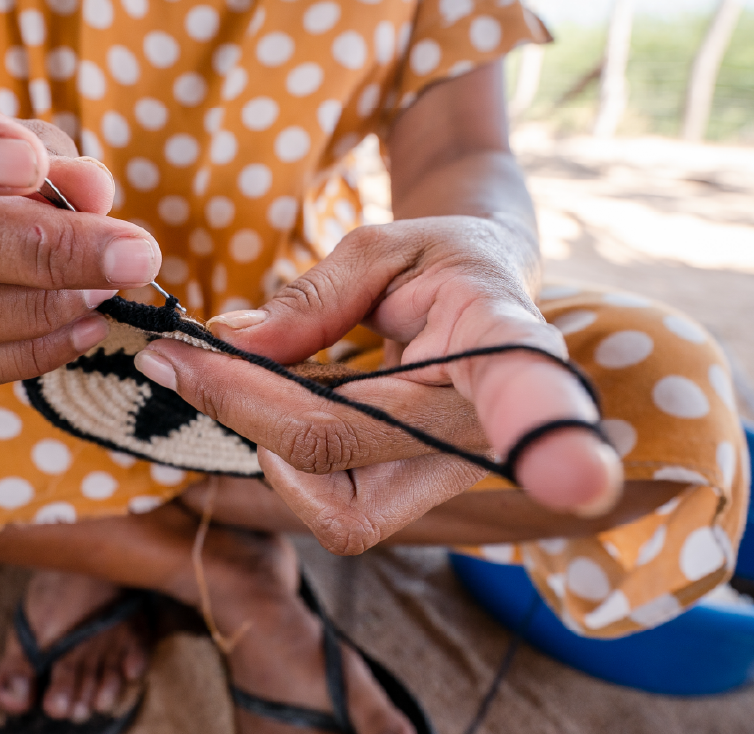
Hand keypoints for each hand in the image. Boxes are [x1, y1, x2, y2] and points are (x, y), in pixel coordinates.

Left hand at [132, 216, 622, 553]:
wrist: (484, 296)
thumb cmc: (444, 262)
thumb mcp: (387, 246)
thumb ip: (314, 296)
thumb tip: (233, 343)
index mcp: (505, 344)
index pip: (527, 395)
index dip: (546, 435)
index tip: (580, 480)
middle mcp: (484, 431)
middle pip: (340, 447)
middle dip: (240, 403)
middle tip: (174, 354)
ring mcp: (448, 477)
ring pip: (332, 504)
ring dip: (257, 438)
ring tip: (229, 373)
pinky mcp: (413, 499)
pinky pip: (331, 506)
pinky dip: (277, 456)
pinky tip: (266, 401)